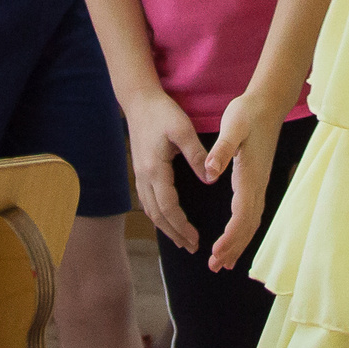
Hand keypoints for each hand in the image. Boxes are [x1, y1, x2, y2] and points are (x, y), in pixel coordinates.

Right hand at [123, 87, 207, 255]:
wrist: (138, 99)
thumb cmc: (162, 112)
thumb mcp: (182, 129)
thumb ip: (197, 154)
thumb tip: (210, 179)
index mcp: (155, 169)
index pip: (168, 207)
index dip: (181, 226)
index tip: (196, 240)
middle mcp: (144, 176)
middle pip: (157, 215)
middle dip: (174, 233)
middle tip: (192, 248)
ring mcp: (139, 174)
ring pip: (150, 209)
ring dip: (165, 227)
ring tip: (181, 240)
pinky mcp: (140, 170)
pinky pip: (147, 200)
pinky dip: (158, 215)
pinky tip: (166, 219)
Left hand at [201, 91, 286, 271]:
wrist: (267, 103)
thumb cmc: (247, 113)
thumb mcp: (232, 126)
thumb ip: (221, 149)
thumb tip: (209, 172)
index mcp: (249, 176)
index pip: (241, 216)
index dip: (230, 238)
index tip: (217, 253)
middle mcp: (257, 185)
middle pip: (248, 226)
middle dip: (233, 248)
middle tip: (215, 267)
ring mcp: (259, 184)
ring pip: (251, 222)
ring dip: (238, 243)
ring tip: (223, 262)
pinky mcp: (256, 180)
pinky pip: (251, 213)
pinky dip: (242, 230)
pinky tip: (234, 237)